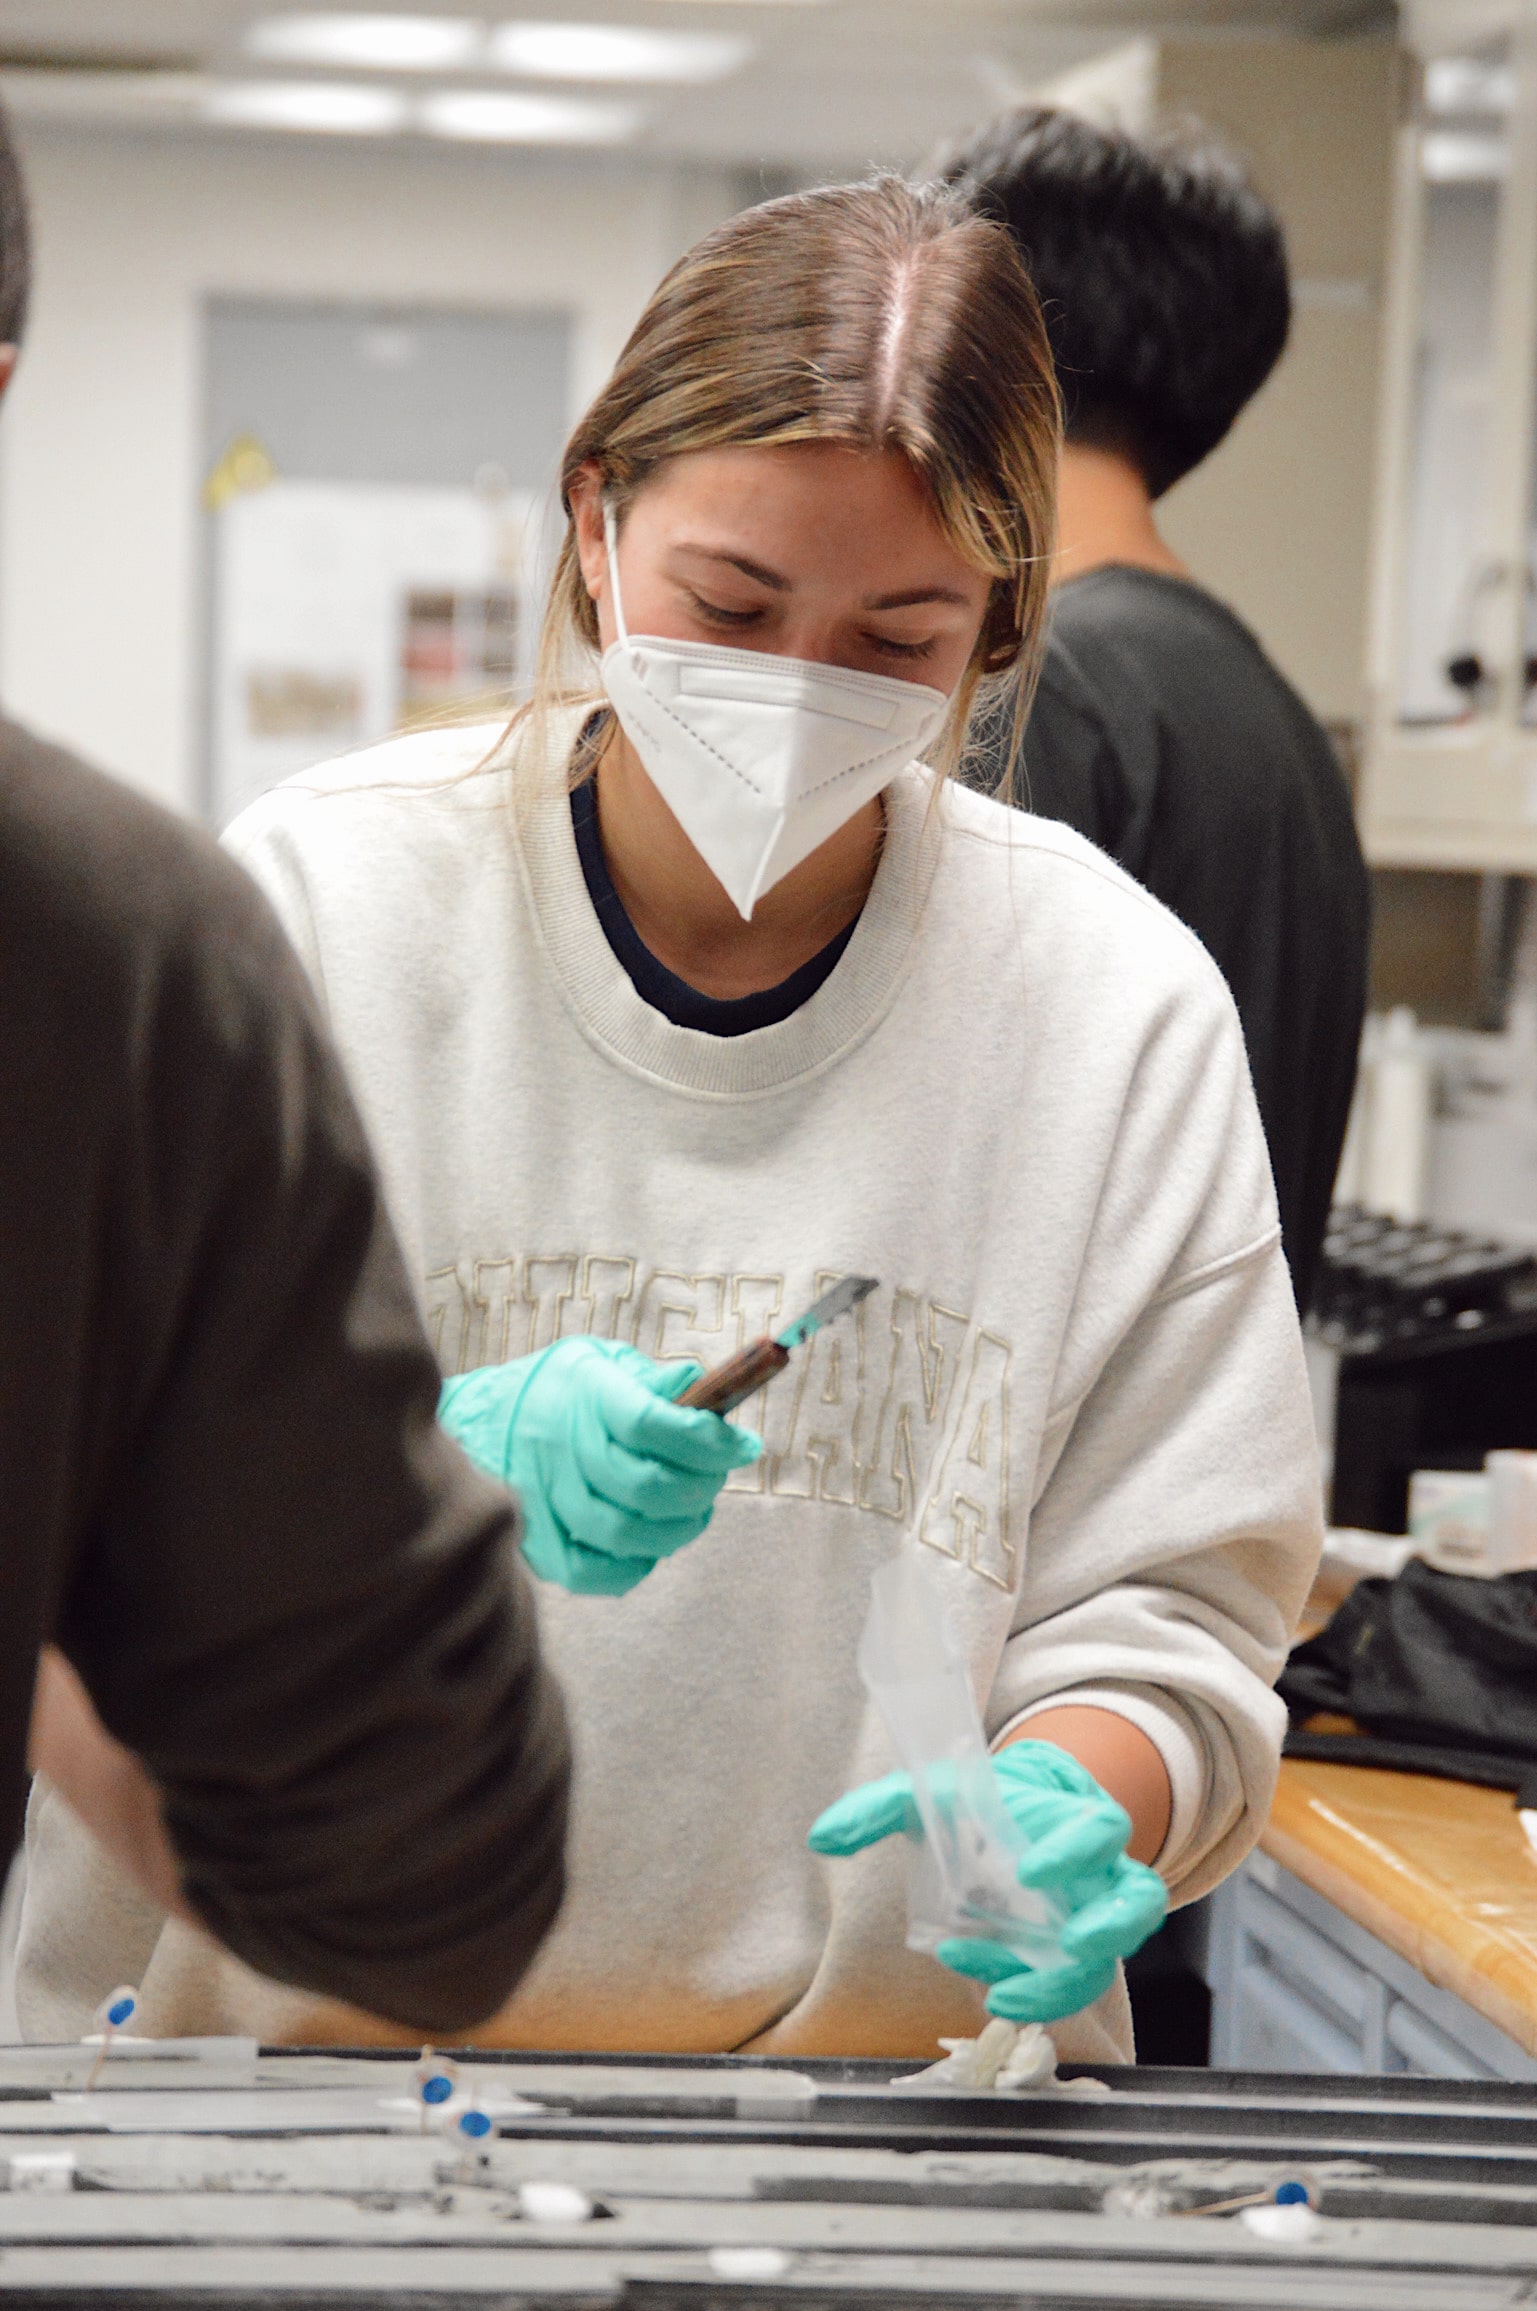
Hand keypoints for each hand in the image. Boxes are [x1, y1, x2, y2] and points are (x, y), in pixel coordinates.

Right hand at [439, 1338, 760, 1595]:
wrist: (482, 1421)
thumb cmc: (563, 1391)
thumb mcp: (604, 1362)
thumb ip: (652, 1380)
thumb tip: (701, 1387)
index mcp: (583, 1392)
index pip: (650, 1422)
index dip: (706, 1440)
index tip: (743, 1445)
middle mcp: (559, 1445)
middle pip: (643, 1485)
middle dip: (701, 1486)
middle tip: (717, 1476)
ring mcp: (542, 1498)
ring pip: (622, 1532)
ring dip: (676, 1529)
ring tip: (694, 1511)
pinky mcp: (535, 1541)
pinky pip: (589, 1572)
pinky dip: (632, 1566)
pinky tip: (652, 1542)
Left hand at [808, 1738, 1167, 2023]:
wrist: (1009, 1816)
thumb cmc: (978, 1804)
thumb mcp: (931, 1793)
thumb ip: (877, 1807)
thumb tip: (822, 1837)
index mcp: (1076, 1818)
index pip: (1100, 1829)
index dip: (1074, 1851)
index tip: (1028, 1871)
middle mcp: (1100, 1872)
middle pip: (1138, 1903)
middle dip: (1107, 1929)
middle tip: (1068, 1946)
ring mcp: (1094, 1918)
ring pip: (1114, 1959)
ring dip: (1067, 1984)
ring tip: (1007, 1999)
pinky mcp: (1076, 1955)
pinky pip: (1074, 1985)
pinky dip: (1037, 1997)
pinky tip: (991, 1995)